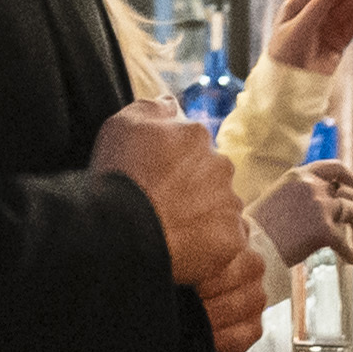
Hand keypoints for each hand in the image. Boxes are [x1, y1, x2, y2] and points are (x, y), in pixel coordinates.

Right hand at [92, 103, 261, 351]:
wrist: (123, 230)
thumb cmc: (119, 175)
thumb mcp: (122, 124)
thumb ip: (151, 108)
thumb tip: (171, 103)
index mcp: (197, 136)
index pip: (191, 146)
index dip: (170, 164)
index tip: (153, 179)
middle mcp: (221, 165)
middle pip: (210, 176)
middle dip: (192, 188)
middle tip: (162, 206)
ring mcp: (230, 203)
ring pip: (222, 208)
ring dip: (202, 216)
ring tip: (171, 230)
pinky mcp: (233, 238)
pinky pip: (228, 240)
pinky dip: (210, 244)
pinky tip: (184, 248)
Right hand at [246, 166, 352, 263]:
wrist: (246, 246)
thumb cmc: (255, 228)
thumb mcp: (277, 198)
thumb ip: (301, 195)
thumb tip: (327, 202)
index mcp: (299, 176)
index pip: (336, 168)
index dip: (351, 179)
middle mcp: (312, 186)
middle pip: (350, 194)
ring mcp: (319, 207)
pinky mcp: (324, 231)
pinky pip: (345, 242)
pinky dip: (350, 253)